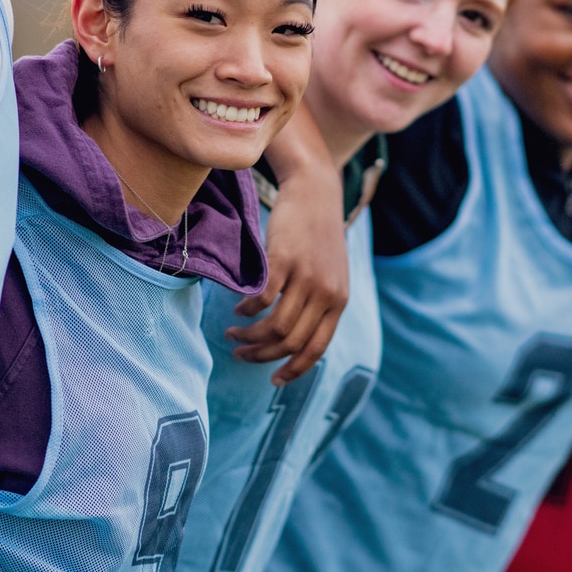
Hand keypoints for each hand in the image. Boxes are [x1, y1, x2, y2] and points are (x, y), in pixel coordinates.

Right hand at [231, 158, 349, 384]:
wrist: (315, 191)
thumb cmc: (317, 235)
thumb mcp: (330, 273)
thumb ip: (319, 303)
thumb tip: (294, 339)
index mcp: (338, 301)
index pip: (316, 349)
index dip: (293, 370)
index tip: (273, 380)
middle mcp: (326, 293)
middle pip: (289, 342)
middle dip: (261, 355)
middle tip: (240, 353)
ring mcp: (306, 276)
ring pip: (274, 326)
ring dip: (249, 336)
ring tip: (233, 333)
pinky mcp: (284, 259)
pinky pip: (261, 298)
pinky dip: (246, 310)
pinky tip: (238, 308)